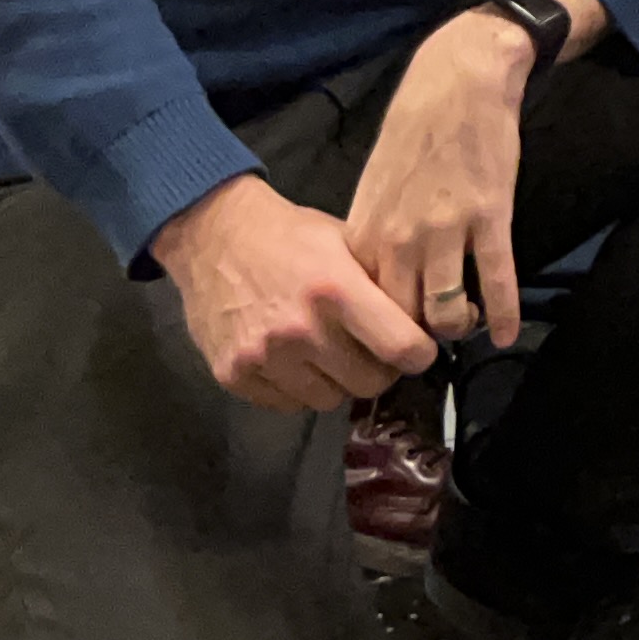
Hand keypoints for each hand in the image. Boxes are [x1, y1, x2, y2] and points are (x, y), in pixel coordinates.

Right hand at [151, 176, 435, 410]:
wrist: (213, 235)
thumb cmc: (290, 235)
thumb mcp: (346, 240)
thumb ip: (381, 281)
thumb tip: (425, 317)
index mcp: (336, 290)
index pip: (400, 347)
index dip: (419, 354)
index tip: (419, 349)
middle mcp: (300, 330)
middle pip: (368, 383)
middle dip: (380, 370)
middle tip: (374, 352)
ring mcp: (263, 356)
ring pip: (329, 400)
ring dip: (338, 382)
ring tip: (332, 353)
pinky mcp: (233, 375)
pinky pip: (287, 404)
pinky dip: (300, 388)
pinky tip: (297, 360)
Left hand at [342, 11, 539, 353]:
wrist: (457, 82)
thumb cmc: (411, 129)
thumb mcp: (372, 186)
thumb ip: (370, 237)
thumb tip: (372, 283)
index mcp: (365, 232)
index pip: (361, 307)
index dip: (375, 333)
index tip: (389, 343)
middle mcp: (399, 239)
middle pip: (402, 319)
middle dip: (415, 343)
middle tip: (428, 347)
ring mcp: (446, 230)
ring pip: (446, 311)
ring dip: (457, 328)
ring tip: (466, 324)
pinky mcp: (490, 217)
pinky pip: (498, 279)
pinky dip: (503, 314)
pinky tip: (506, 334)